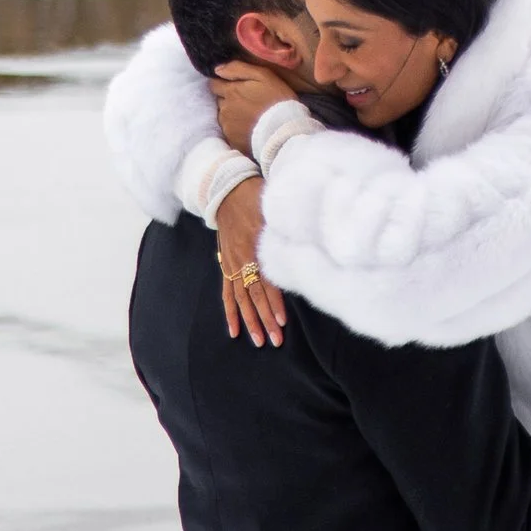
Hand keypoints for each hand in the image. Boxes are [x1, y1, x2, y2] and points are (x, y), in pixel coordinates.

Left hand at [213, 62, 293, 151]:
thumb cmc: (277, 99)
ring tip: (250, 116)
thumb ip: (238, 69)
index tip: (236, 86)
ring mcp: (227, 126)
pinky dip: (236, 129)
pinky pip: (230, 132)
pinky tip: (250, 128)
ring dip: (232, 115)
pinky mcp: (232, 141)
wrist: (284, 130)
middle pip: (220, 101)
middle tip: (247, 102)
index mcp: (230, 91)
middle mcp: (225, 109)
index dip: (223, 83)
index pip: (214, 84)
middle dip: (229, 99)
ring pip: (224, 116)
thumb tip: (217, 69)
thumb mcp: (263, 75)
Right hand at [216, 178, 283, 343]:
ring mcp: (232, 264)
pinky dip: (230, 313)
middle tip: (275, 340)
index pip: (266, 282)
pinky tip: (234, 331)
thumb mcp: (271, 209)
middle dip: (264, 319)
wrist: (226, 189)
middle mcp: (241, 260)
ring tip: (258, 341)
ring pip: (240, 299)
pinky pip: (226, 293)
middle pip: (254, 295)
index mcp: (254, 247)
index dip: (274, 302)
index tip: (282, 320)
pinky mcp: (226, 265)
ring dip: (249, 321)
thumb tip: (304, 242)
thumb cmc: (254, 197)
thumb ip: (284, 229)